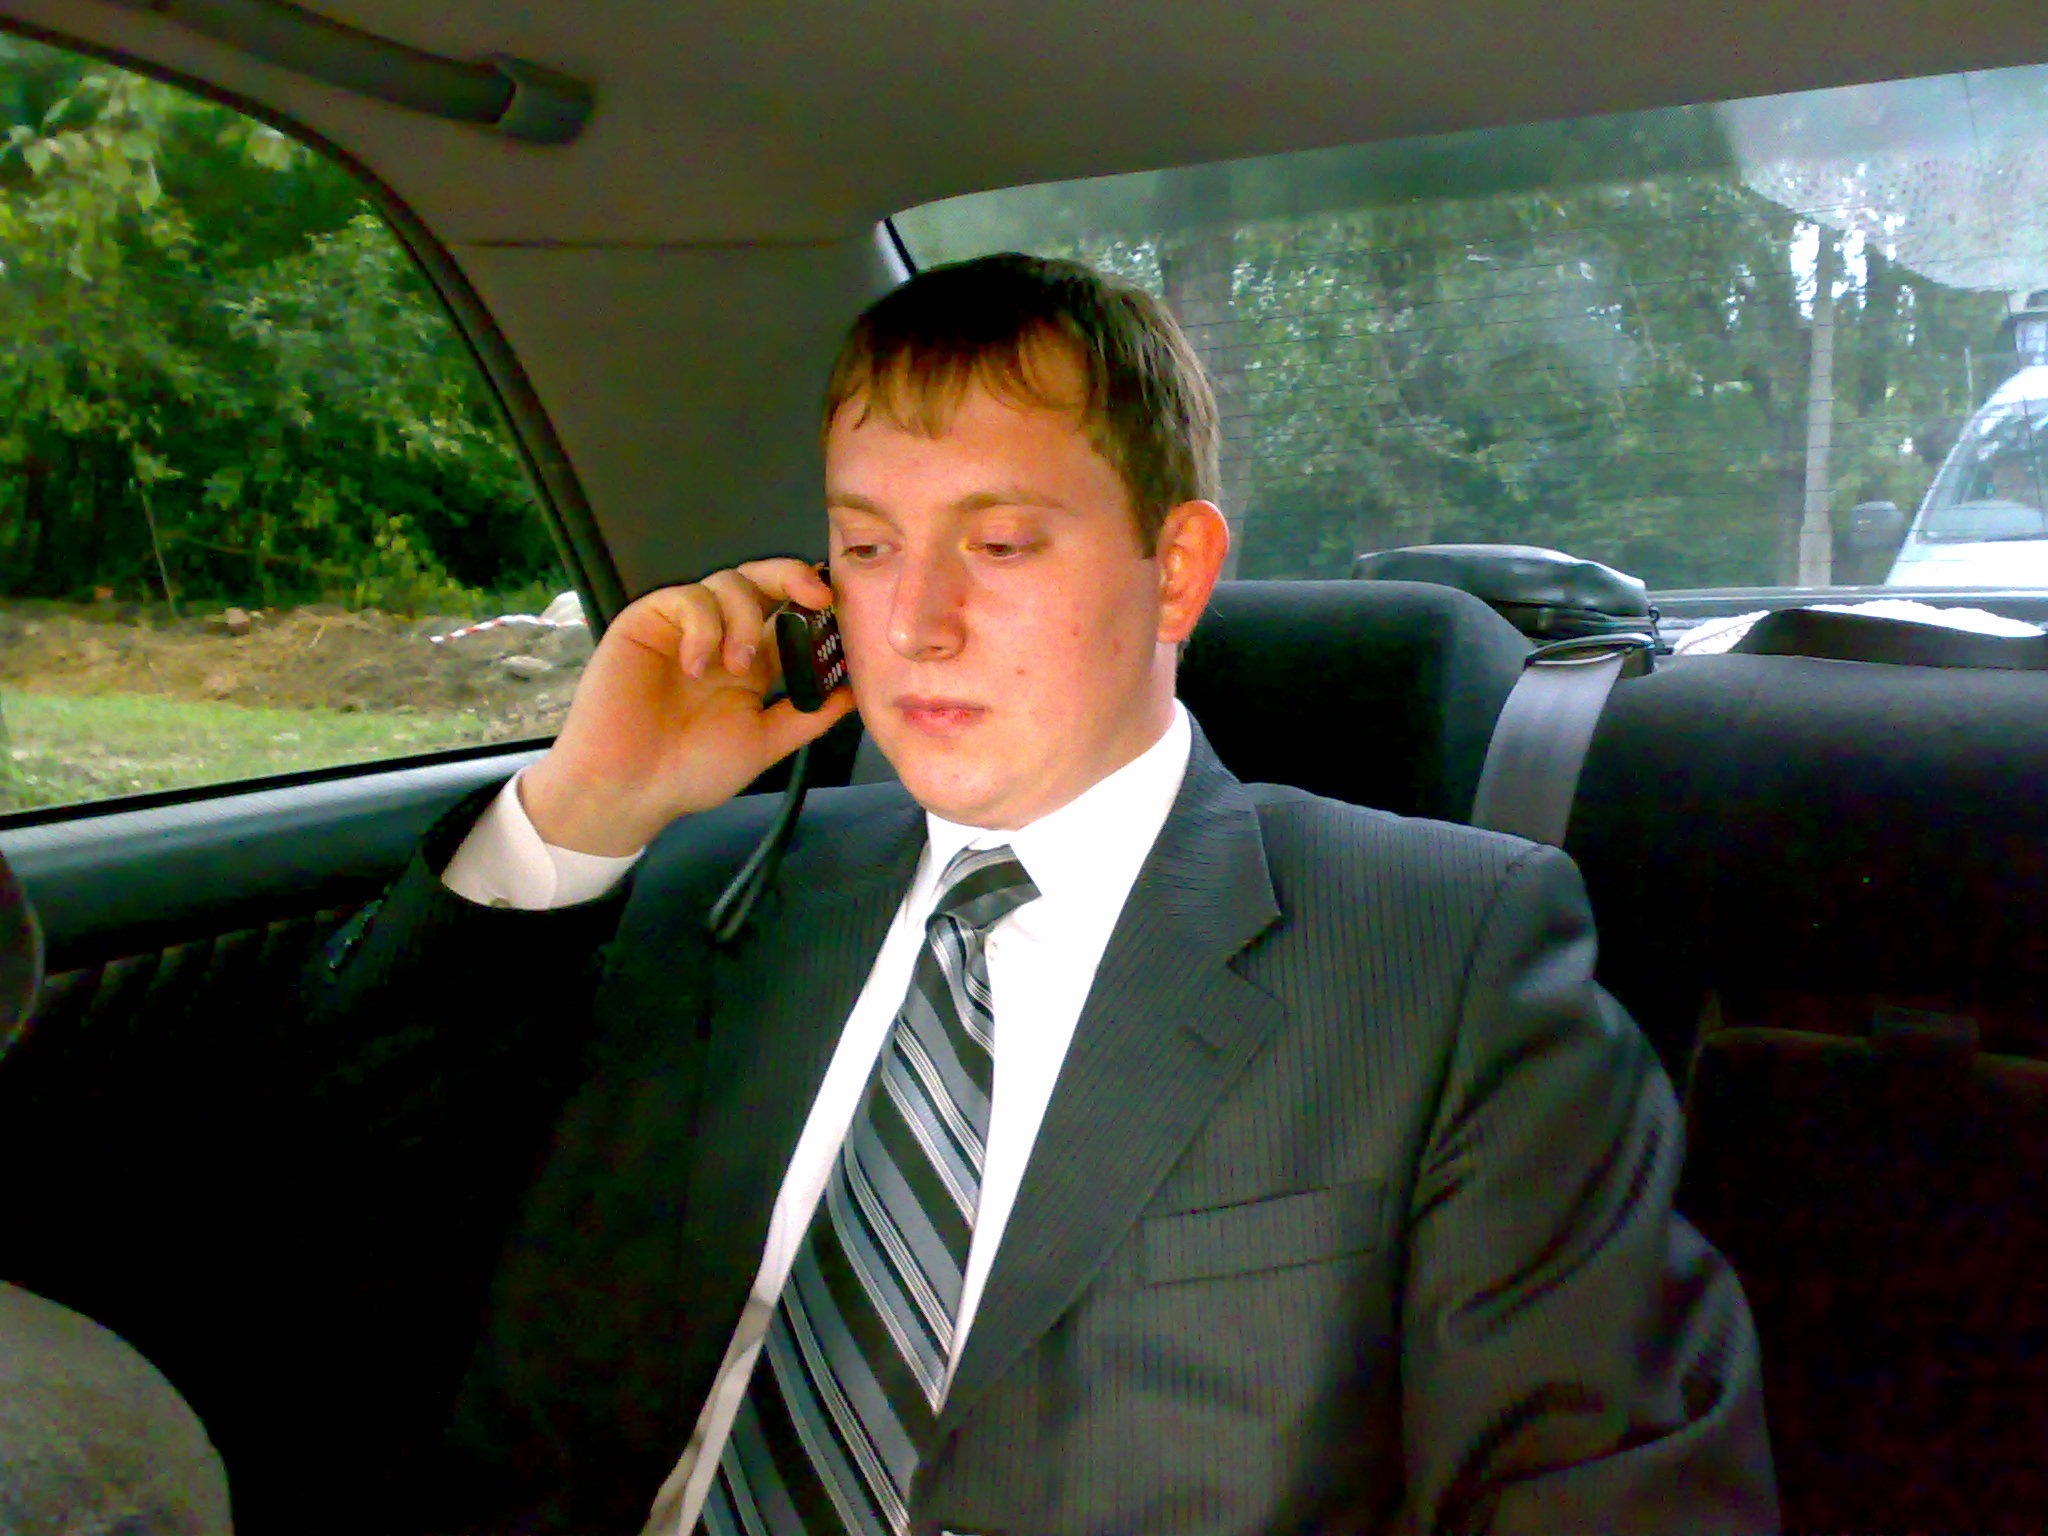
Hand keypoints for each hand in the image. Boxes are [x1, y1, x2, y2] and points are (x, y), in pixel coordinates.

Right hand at [519, 559, 854, 854]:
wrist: (628, 789)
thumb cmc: (689, 771)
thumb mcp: (763, 743)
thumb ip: (807, 716)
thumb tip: (853, 692)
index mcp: (752, 664)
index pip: (790, 616)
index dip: (816, 608)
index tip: (841, 613)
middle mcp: (722, 638)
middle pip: (762, 581)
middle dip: (793, 577)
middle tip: (816, 596)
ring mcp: (686, 627)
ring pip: (728, 582)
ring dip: (744, 618)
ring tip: (737, 666)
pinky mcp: (649, 621)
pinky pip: (687, 598)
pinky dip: (702, 625)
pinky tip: (696, 665)